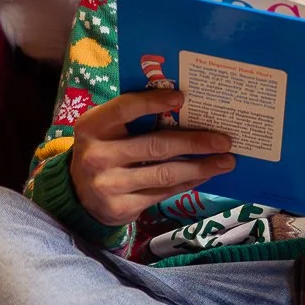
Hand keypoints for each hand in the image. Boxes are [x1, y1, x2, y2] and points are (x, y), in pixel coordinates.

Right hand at [67, 89, 234, 226]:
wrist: (79, 195)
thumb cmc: (104, 150)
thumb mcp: (106, 130)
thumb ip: (133, 117)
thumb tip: (183, 104)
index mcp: (92, 126)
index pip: (125, 108)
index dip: (153, 101)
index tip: (183, 97)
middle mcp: (97, 156)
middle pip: (155, 145)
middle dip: (195, 142)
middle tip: (224, 140)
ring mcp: (109, 185)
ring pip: (165, 173)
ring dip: (200, 167)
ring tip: (225, 161)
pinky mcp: (121, 207)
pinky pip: (163, 192)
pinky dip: (188, 182)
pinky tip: (205, 174)